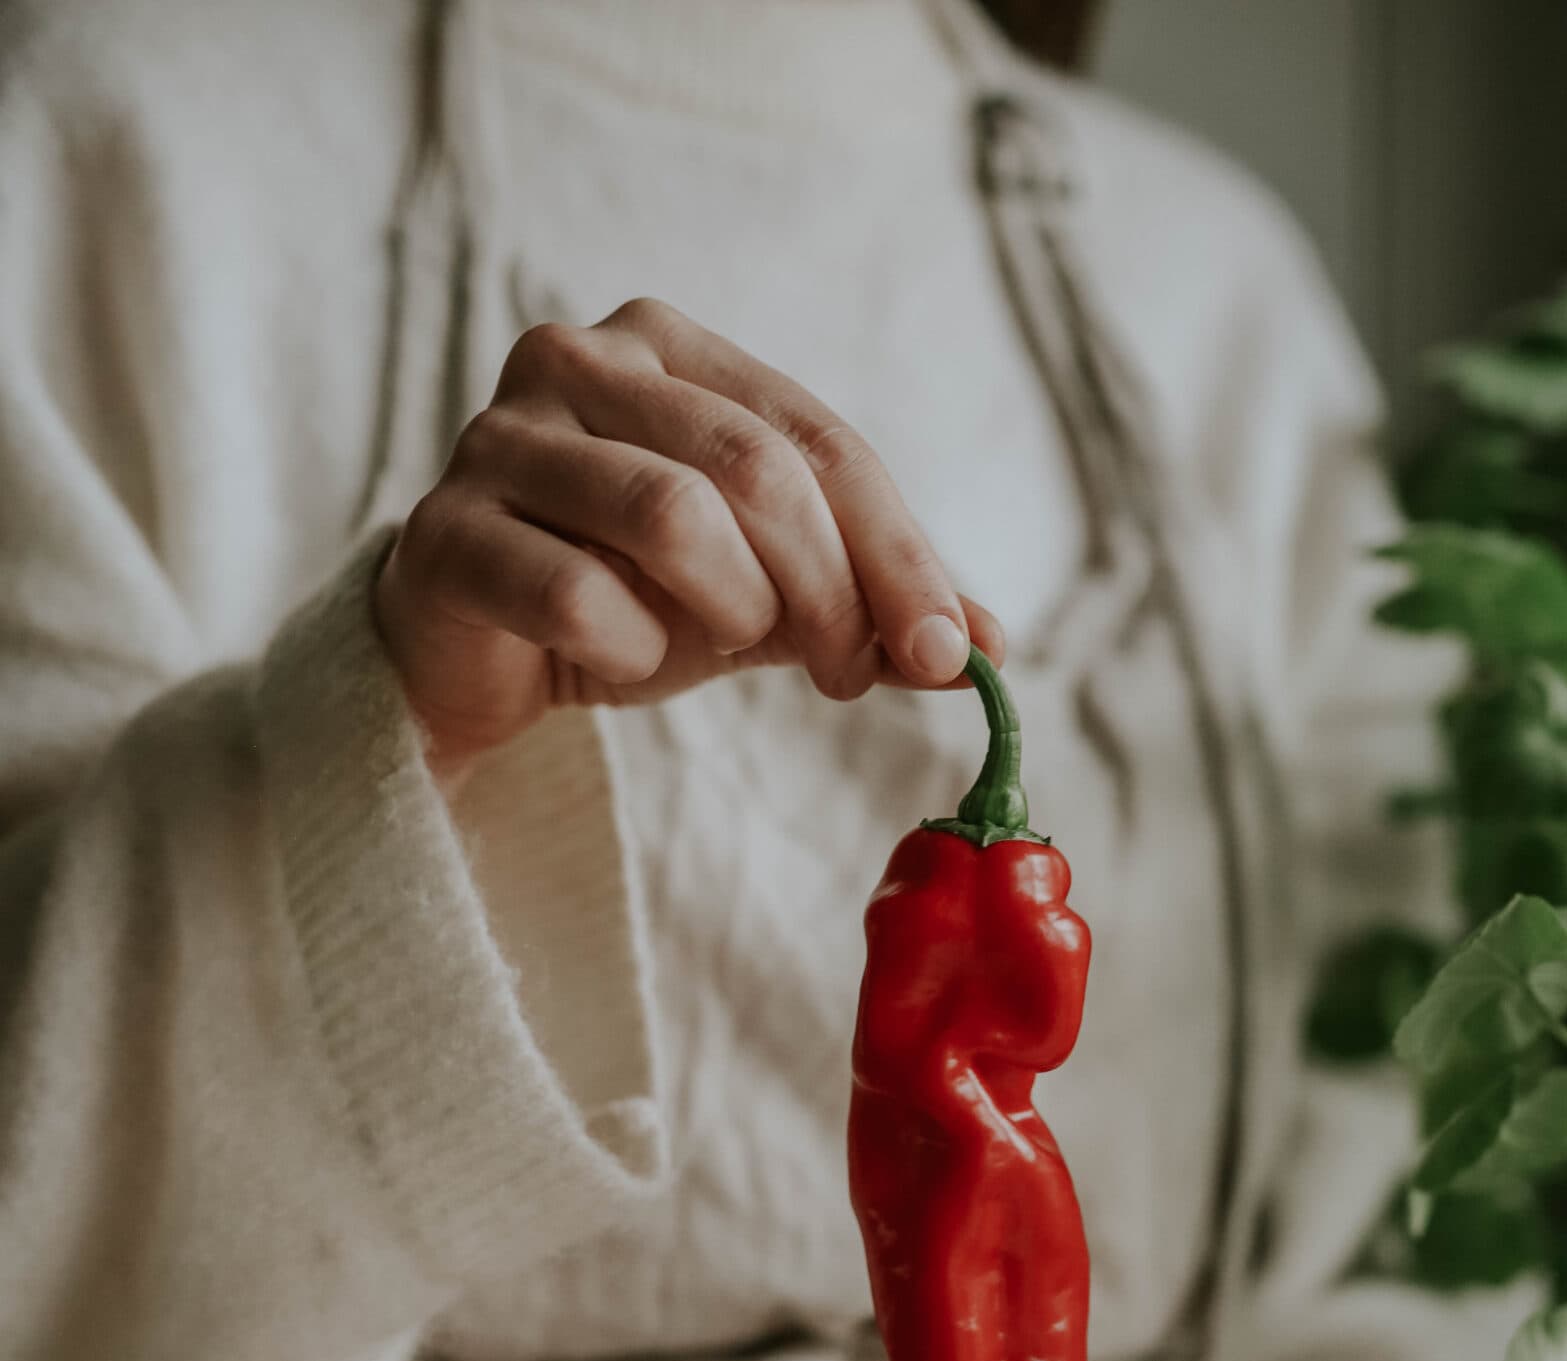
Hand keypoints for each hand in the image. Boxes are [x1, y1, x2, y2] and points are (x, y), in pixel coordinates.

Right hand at [372, 298, 1004, 782]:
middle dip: (832, 589)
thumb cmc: (627, 601)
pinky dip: (629, 649)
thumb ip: (869, 607)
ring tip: (731, 646)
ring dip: (734, 608)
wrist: (474, 659)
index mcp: (668, 347)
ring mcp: (499, 440)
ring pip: (668, 515)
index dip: (899, 553)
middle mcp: (578, 362)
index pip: (818, 440)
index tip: (951, 654)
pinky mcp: (444, 534)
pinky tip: (625, 661)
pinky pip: (573, 594)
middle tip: (850, 674)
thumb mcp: (768, 596)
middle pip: (755, 468)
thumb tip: (989, 650)